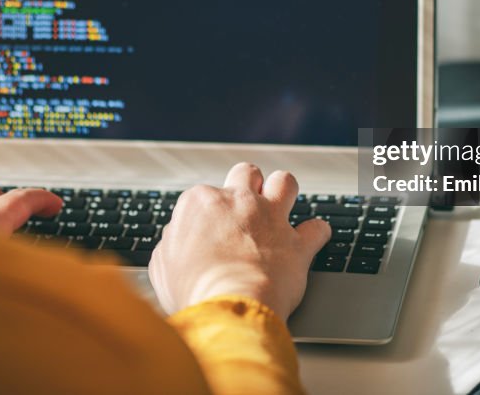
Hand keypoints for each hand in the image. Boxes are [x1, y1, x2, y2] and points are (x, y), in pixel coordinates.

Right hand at [149, 163, 330, 319]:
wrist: (229, 307)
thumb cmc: (193, 289)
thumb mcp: (162, 265)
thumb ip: (172, 242)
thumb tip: (177, 237)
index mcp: (201, 202)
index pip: (206, 195)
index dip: (209, 215)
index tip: (210, 233)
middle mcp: (238, 201)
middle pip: (247, 173)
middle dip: (249, 185)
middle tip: (246, 206)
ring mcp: (271, 218)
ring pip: (285, 182)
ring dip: (284, 192)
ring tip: (281, 206)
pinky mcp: (297, 243)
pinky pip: (317, 229)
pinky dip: (316, 233)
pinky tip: (311, 239)